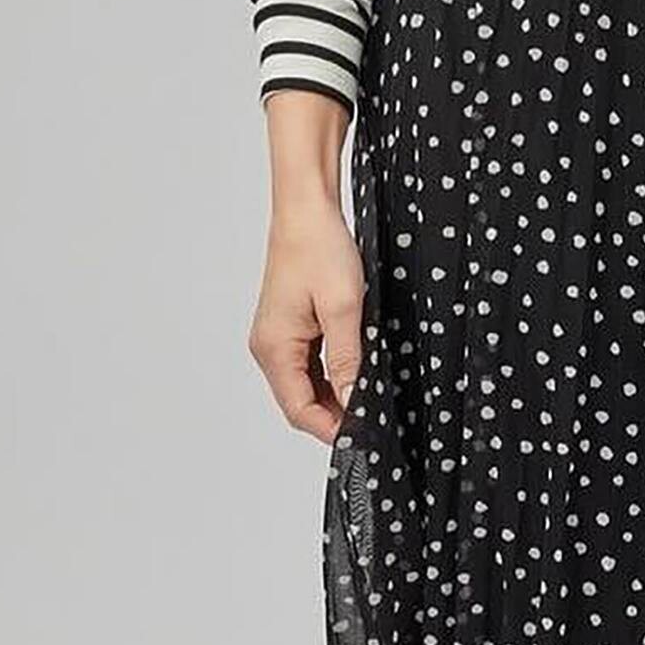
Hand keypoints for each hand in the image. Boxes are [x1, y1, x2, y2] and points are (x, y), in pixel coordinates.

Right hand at [249, 193, 367, 441]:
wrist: (307, 210)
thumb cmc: (319, 249)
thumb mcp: (344, 309)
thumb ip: (349, 360)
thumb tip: (355, 402)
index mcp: (274, 348)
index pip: (299, 410)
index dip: (332, 428)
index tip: (365, 435)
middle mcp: (269, 347)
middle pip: (300, 401)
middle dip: (335, 414)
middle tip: (375, 418)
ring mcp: (277, 337)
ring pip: (306, 384)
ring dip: (335, 394)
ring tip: (371, 396)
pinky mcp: (290, 327)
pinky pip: (309, 363)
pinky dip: (332, 373)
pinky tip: (358, 370)